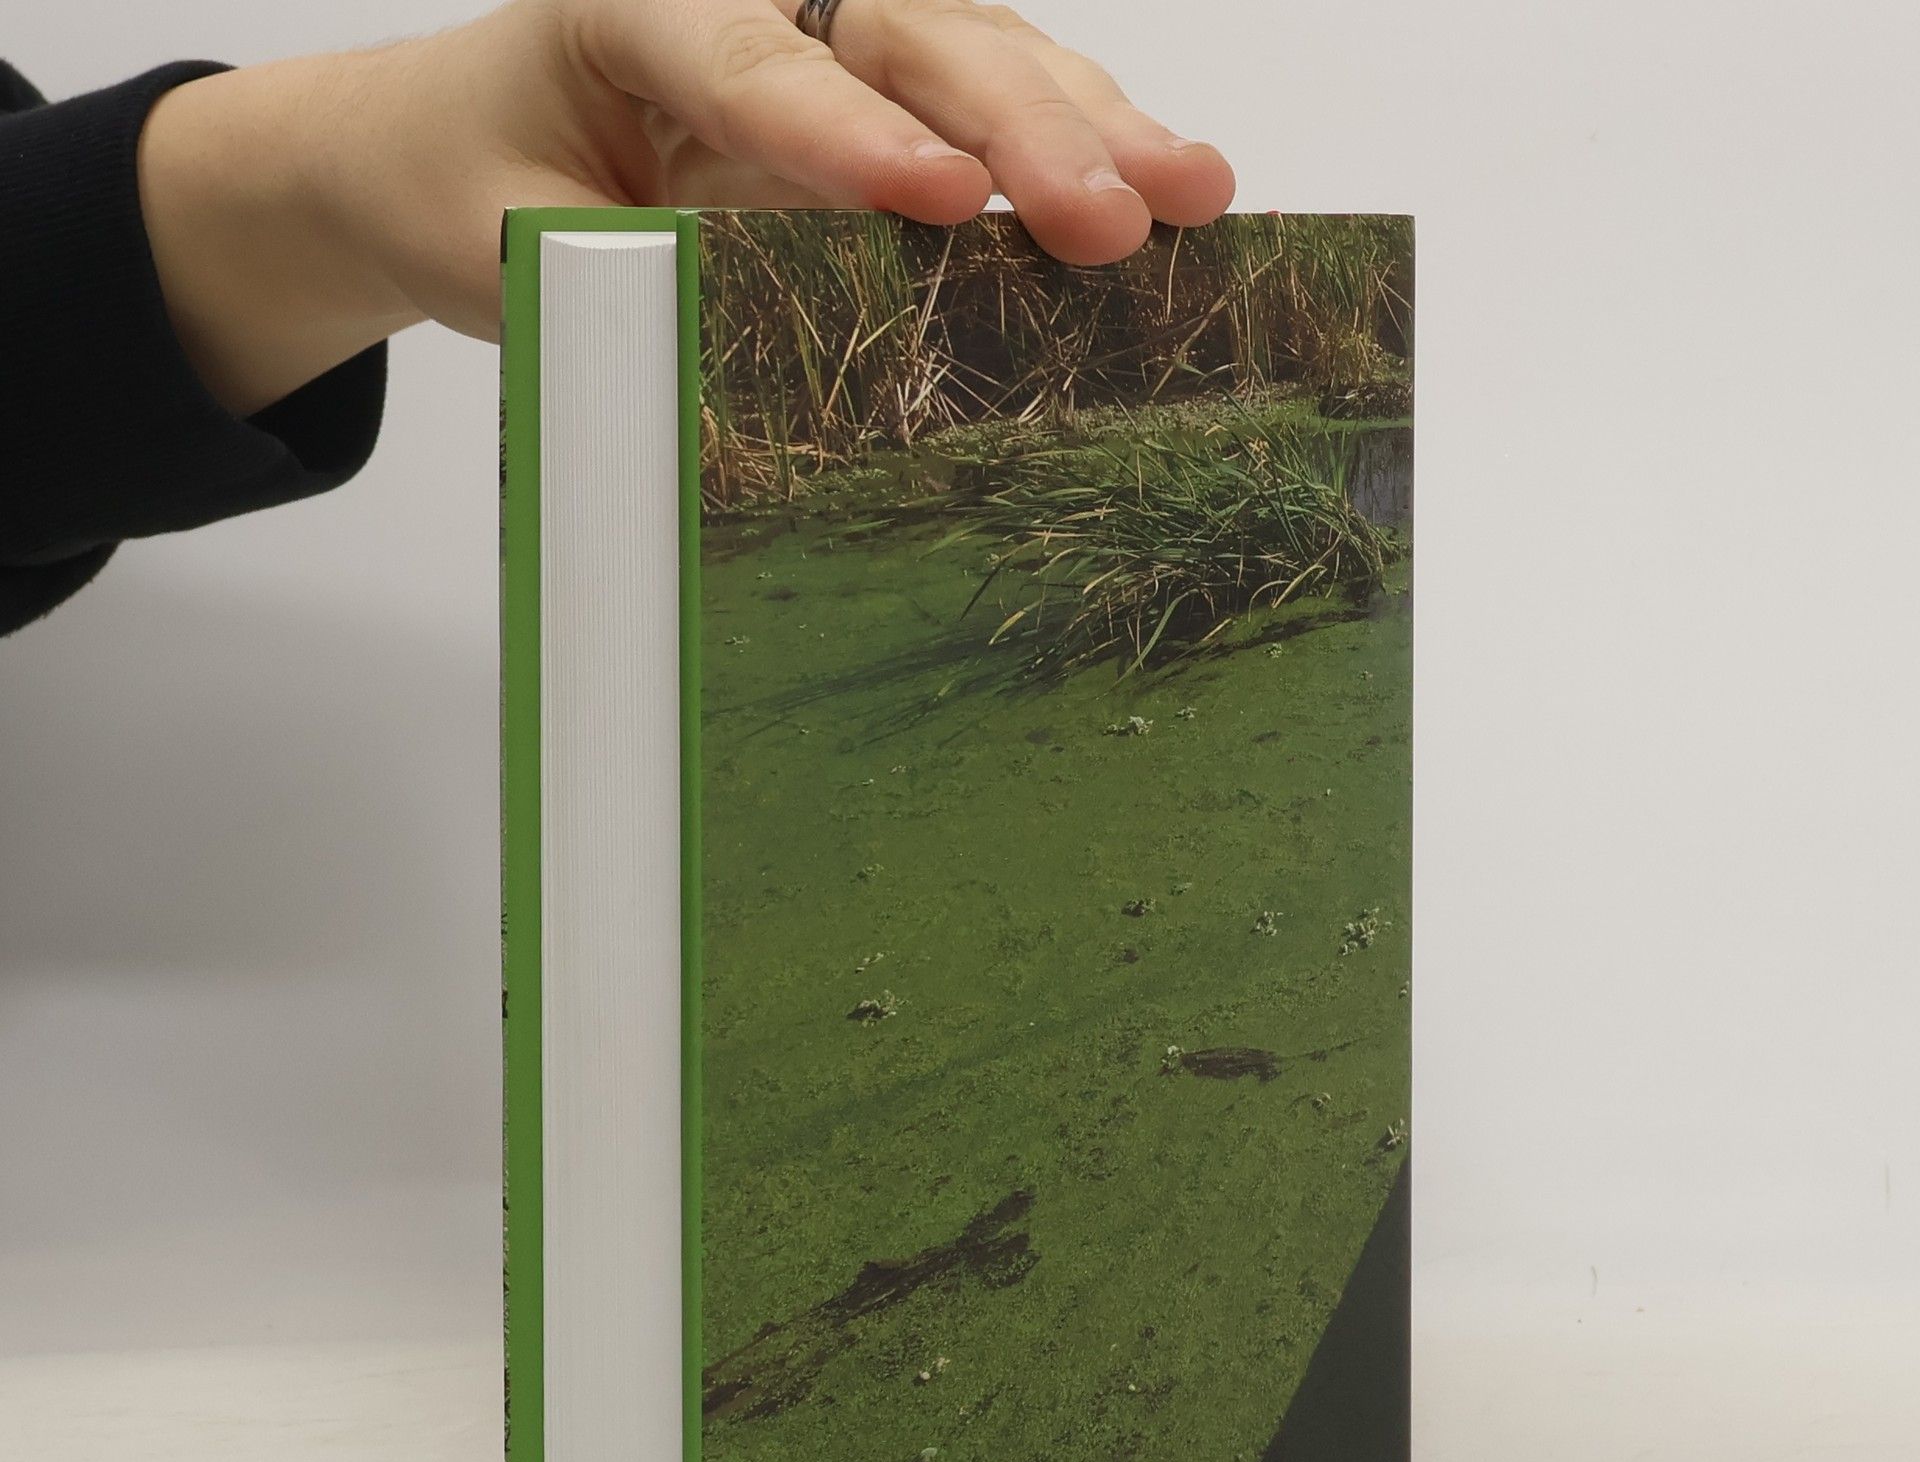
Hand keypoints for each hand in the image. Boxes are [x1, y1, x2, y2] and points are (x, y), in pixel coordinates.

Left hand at [137, 0, 1235, 415]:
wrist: (449, 150)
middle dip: (1018, 127)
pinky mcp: (870, 100)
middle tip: (1109, 213)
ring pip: (972, 54)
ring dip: (1085, 127)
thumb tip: (731, 353)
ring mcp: (823, 42)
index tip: (945, 201)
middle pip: (906, 35)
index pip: (755, 63)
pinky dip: (1073, 148)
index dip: (852, 134)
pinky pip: (982, 108)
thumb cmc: (472, 184)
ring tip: (1189, 193)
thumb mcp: (508, 244)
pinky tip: (1165, 191)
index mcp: (634, 6)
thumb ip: (611, 275)